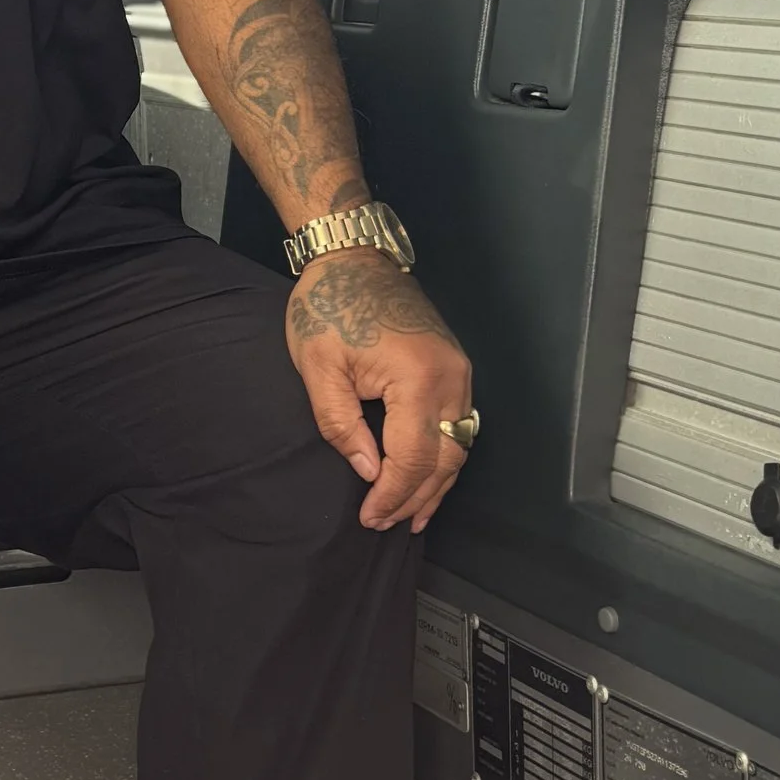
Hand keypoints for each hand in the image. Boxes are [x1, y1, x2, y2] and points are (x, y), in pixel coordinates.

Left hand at [285, 250, 474, 534]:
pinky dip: (444, 457)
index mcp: (418, 379)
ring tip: (410, 516)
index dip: (392, 494)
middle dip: (415, 497)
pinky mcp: (456, 367)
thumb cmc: (329, 306)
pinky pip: (459, 426)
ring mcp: (460, 372)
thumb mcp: (319, 368)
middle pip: (446, 459)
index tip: (369, 518)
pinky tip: (427, 478)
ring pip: (460, 446)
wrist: (353, 256)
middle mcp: (452, 378)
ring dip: (436, 484)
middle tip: (385, 523)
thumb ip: (341, 425)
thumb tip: (368, 472)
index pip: (413, 458)